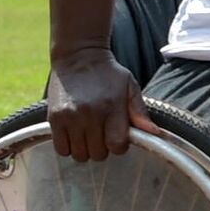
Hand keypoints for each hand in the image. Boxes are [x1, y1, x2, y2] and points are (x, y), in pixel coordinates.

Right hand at [47, 47, 152, 161]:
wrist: (78, 56)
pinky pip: (62, 149)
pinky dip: (69, 147)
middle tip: (102, 133)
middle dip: (103, 148)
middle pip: (98, 153)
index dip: (119, 146)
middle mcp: (90, 114)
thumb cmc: (108, 73)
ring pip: (80, 154)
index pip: (117, 146)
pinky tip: (74, 135)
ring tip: (88, 134)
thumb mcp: (129, 86)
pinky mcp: (54, 118)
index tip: (117, 136)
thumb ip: (140, 112)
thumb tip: (155, 133)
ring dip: (85, 149)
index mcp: (112, 107)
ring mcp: (70, 117)